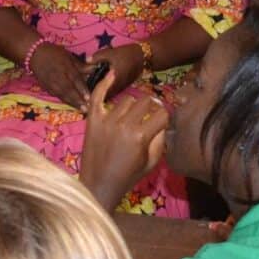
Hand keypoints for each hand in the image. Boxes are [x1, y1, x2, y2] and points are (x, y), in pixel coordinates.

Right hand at [28, 42, 91, 104]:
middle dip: (78, 100)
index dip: (82, 89)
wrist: (35, 55)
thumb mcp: (68, 56)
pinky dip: (65, 101)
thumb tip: (94, 69)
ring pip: (63, 95)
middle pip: (69, 90)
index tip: (89, 97)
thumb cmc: (54, 53)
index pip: (75, 79)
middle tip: (87, 108)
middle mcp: (58, 76)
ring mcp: (52, 83)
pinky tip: (71, 106)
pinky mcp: (47, 88)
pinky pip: (57, 95)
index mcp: (65, 67)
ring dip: (72, 103)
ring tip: (81, 110)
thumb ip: (81, 65)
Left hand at [80, 72, 169, 211]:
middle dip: (152, 108)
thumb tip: (164, 121)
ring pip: (127, 100)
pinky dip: (104, 83)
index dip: (166, 116)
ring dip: (133, 106)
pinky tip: (112, 73)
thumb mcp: (151, 162)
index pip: (162, 113)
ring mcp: (107, 120)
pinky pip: (98, 95)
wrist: (98, 186)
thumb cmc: (128, 177)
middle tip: (151, 115)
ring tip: (133, 116)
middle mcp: (124, 125)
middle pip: (145, 102)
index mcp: (141, 136)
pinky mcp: (92, 120)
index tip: (164, 120)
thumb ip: (160, 139)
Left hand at [85, 43, 147, 94]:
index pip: (99, 93)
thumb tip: (86, 61)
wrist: (143, 56)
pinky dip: (105, 89)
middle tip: (84, 92)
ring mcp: (121, 88)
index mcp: (114, 82)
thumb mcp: (110, 53)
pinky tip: (100, 84)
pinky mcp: (123, 85)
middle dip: (94, 95)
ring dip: (100, 93)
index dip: (90, 95)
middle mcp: (117, 88)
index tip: (83, 95)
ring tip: (90, 90)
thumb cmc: (127, 54)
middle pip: (103, 96)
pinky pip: (112, 90)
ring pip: (108, 94)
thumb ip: (97, 57)